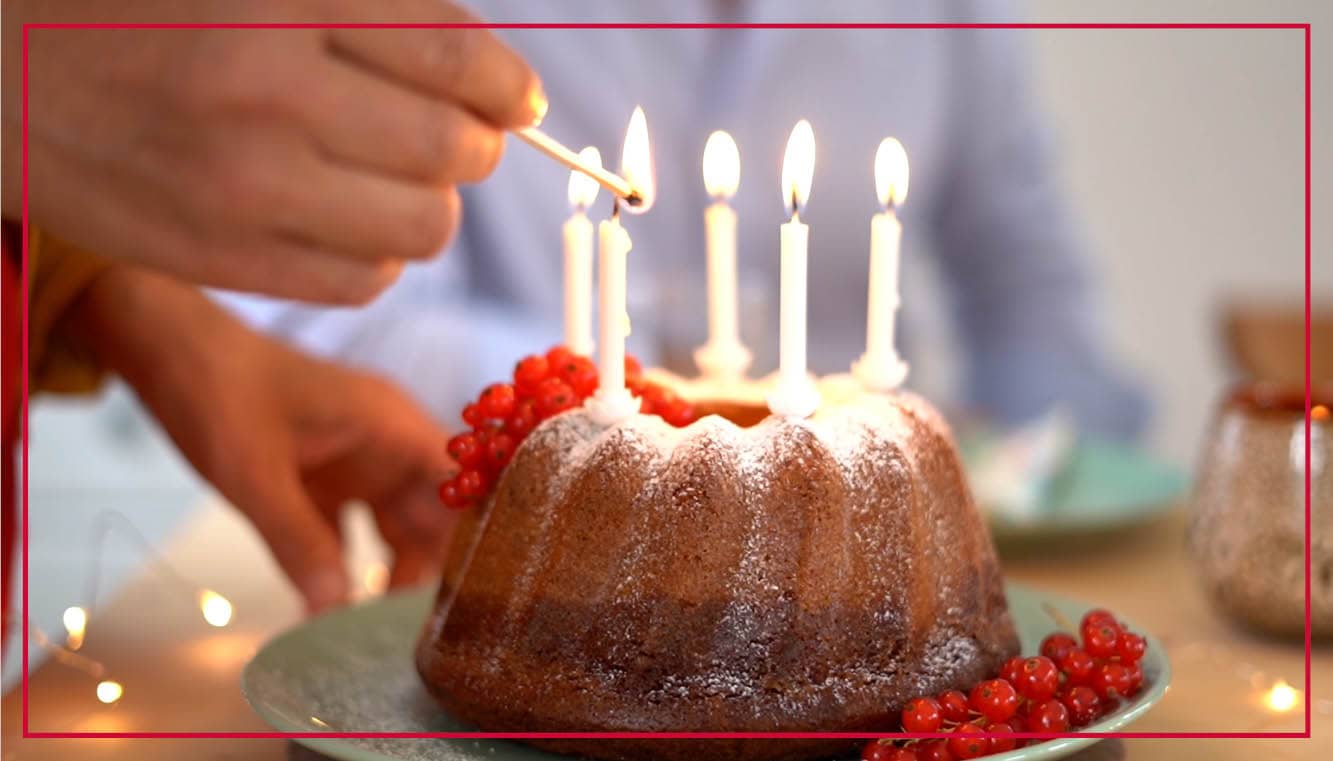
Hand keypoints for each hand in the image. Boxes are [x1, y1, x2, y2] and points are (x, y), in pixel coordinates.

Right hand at [3, 0, 544, 303]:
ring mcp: (245, 189)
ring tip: (391, 175)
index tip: (517, 98)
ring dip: (431, 202)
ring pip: (424, 227)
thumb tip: (485, 76)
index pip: (454, 58)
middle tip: (453, 132)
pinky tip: (346, 219)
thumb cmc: (123, 7)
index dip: (507, 85)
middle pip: (455, 150)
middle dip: (475, 142)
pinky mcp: (222, 259)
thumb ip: (362, 9)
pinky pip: (364, 281)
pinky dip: (378, 254)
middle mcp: (268, 94)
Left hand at [66, 265, 457, 610]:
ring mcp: (358, 463)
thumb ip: (297, 540)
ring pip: (396, 529)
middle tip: (414, 634)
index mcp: (392, 427)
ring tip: (376, 633)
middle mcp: (387, 446)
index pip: (463, 482)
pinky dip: (343, 571)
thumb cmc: (219, 394)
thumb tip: (336, 611)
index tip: (473, 590)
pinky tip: (330, 614)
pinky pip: (350, 533)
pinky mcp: (324, 481)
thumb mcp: (255, 472)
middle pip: (435, 515)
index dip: (477, 531)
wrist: (168, 353)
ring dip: (388, 576)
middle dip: (429, 571)